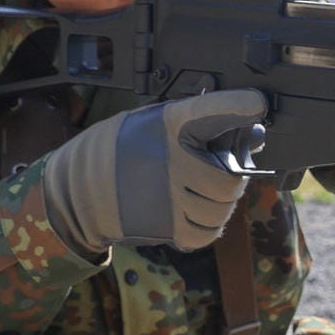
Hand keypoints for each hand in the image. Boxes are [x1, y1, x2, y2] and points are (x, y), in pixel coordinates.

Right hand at [41, 89, 266, 254]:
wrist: (76, 191)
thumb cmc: (121, 151)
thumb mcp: (155, 123)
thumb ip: (203, 126)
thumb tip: (254, 135)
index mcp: (169, 125)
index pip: (209, 110)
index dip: (236, 105)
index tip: (257, 103)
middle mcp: (172, 160)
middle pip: (229, 176)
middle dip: (232, 174)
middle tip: (220, 168)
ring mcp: (170, 197)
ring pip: (223, 207)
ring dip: (220, 201)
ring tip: (200, 190)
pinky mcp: (167, 227)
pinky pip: (208, 231)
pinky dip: (207, 224)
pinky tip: (193, 210)